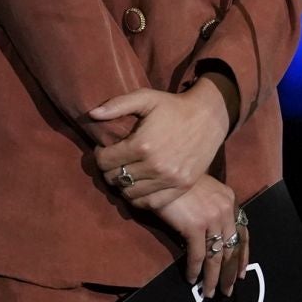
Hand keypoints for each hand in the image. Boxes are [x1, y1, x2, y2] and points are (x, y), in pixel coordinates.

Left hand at [91, 80, 232, 208]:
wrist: (209, 117)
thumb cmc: (174, 106)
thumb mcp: (146, 98)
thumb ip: (117, 104)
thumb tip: (92, 114)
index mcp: (142, 144)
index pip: (106, 161)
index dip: (100, 155)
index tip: (105, 149)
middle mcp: (155, 165)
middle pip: (115, 178)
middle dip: (109, 170)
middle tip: (114, 162)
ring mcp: (169, 179)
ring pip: (130, 193)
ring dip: (122, 184)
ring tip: (125, 173)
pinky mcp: (181, 187)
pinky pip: (150, 203)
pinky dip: (139, 198)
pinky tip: (138, 186)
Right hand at [152, 176, 248, 295]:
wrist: (164, 173)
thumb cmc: (180, 182)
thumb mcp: (205, 193)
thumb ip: (213, 210)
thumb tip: (212, 236)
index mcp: (230, 200)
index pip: (242, 233)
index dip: (242, 256)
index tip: (242, 273)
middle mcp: (225, 210)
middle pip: (232, 248)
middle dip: (229, 272)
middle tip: (227, 290)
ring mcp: (212, 218)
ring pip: (216, 256)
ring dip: (213, 278)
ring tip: (209, 292)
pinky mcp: (195, 226)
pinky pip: (198, 256)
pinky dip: (195, 270)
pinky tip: (191, 279)